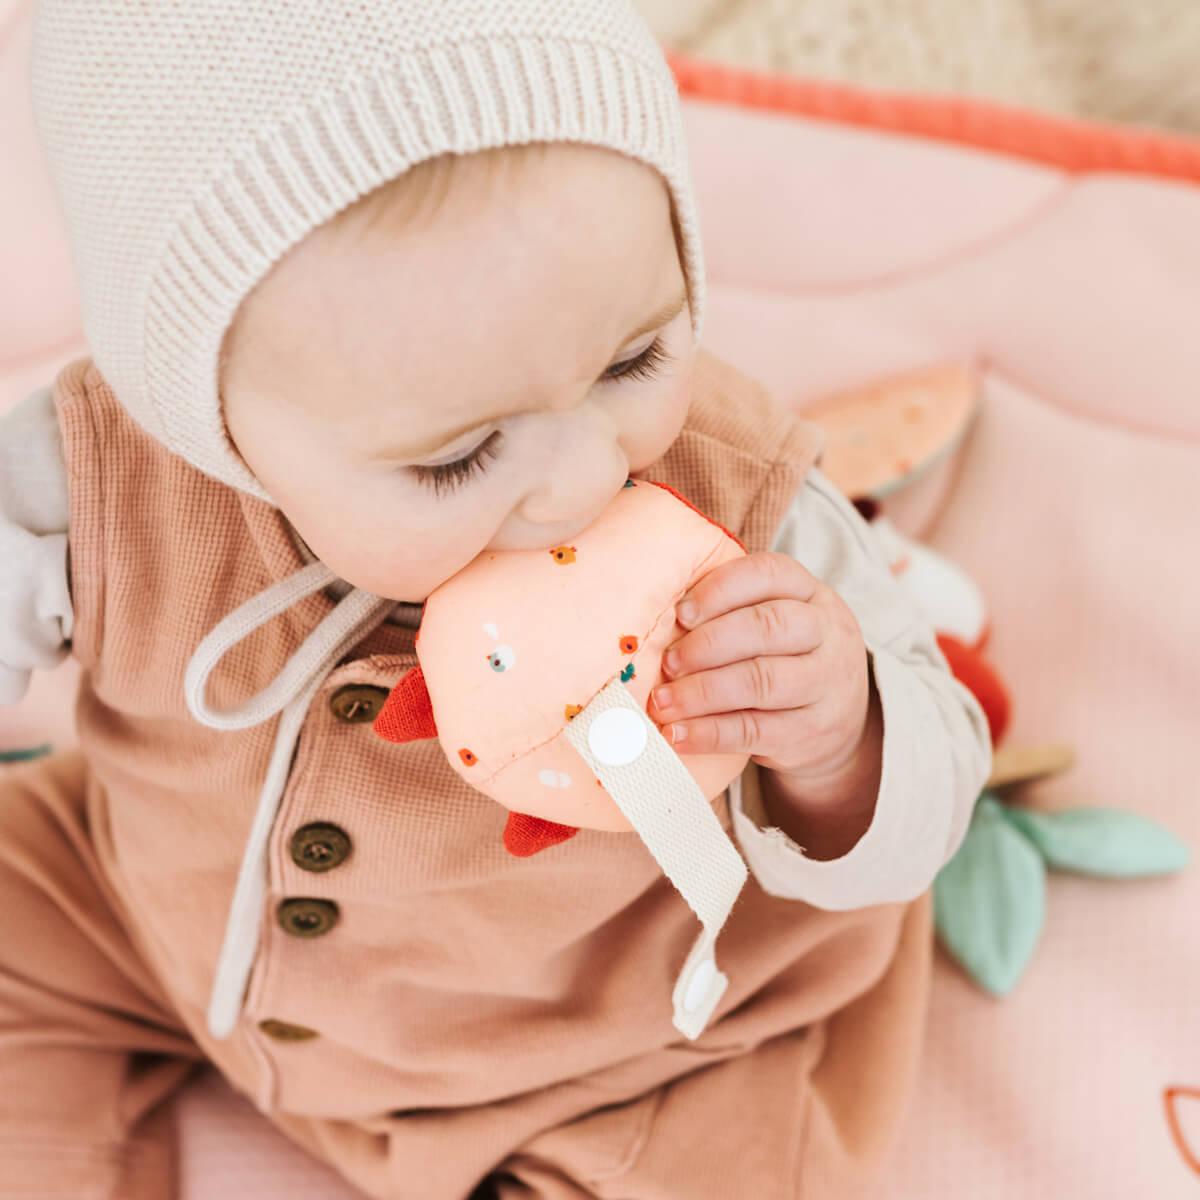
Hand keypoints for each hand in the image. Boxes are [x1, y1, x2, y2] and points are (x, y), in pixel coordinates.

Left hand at [648, 551, 873, 778]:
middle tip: (668, 662)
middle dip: (708, 643)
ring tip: (663, 701)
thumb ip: (732, 612)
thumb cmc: (787, 659)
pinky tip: (678, 735)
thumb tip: (660, 621)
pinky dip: (709, 733)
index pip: (770, 574)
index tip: (680, 613)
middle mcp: (827, 633)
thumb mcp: (778, 622)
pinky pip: (754, 730)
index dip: (720, 590)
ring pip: (761, 681)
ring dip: (702, 691)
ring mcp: (825, 684)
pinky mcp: (811, 731)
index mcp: (811, 594)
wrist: (841, 724)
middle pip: (767, 626)